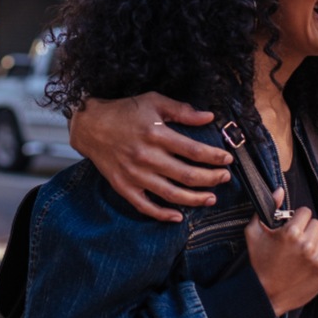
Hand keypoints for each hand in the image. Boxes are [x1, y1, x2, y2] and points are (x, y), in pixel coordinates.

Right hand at [69, 94, 231, 222]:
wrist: (90, 127)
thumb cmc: (124, 112)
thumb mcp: (153, 101)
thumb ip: (181, 110)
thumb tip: (208, 117)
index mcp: (156, 134)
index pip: (194, 150)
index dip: (214, 157)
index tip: (227, 159)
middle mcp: (146, 157)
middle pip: (187, 175)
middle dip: (211, 179)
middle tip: (225, 178)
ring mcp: (135, 175)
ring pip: (171, 194)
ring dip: (195, 199)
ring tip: (211, 199)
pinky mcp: (124, 187)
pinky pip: (145, 206)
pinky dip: (163, 215)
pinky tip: (178, 216)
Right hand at [244, 197, 317, 314]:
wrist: (264, 296)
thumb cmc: (258, 263)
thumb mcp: (254, 232)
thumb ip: (268, 208)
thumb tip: (280, 190)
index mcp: (292, 233)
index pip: (305, 212)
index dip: (296, 218)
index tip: (290, 227)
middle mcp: (308, 245)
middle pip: (316, 224)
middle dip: (306, 230)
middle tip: (294, 242)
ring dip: (312, 244)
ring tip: (299, 255)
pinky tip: (306, 264)